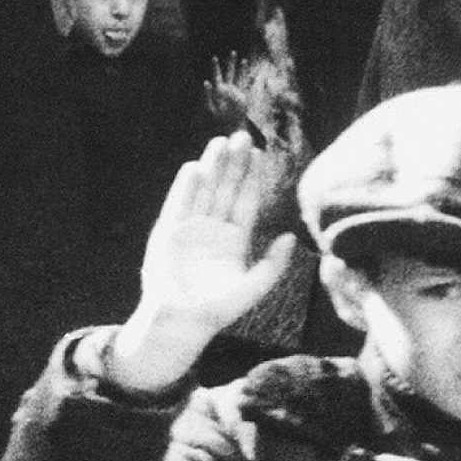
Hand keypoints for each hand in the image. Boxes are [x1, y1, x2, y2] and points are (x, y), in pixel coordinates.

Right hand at [114, 133, 296, 391]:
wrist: (181, 324)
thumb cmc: (218, 310)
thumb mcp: (254, 288)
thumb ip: (274, 265)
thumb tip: (292, 237)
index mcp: (235, 239)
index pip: (246, 201)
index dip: (252, 177)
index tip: (260, 153)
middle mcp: (213, 229)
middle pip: (226, 188)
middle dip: (233, 163)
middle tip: (242, 136)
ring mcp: (190, 229)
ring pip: (203, 191)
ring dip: (211, 167)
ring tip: (220, 143)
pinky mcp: (168, 233)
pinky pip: (178, 205)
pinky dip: (185, 188)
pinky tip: (195, 168)